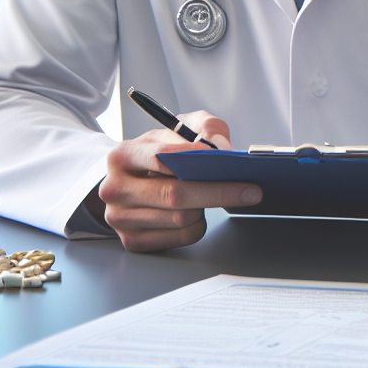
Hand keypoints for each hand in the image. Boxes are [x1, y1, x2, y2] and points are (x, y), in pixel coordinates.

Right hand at [98, 111, 262, 252]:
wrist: (130, 178)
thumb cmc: (159, 151)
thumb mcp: (180, 127)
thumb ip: (206, 127)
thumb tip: (222, 149)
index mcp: (123, 155)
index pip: (161, 157)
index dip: (194, 157)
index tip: (224, 159)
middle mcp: (115, 188)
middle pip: (174, 194)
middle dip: (218, 191)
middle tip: (251, 189)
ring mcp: (120, 218)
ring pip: (180, 218)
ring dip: (206, 207)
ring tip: (217, 193)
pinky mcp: (133, 240)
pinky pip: (181, 237)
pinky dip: (199, 224)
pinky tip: (199, 211)